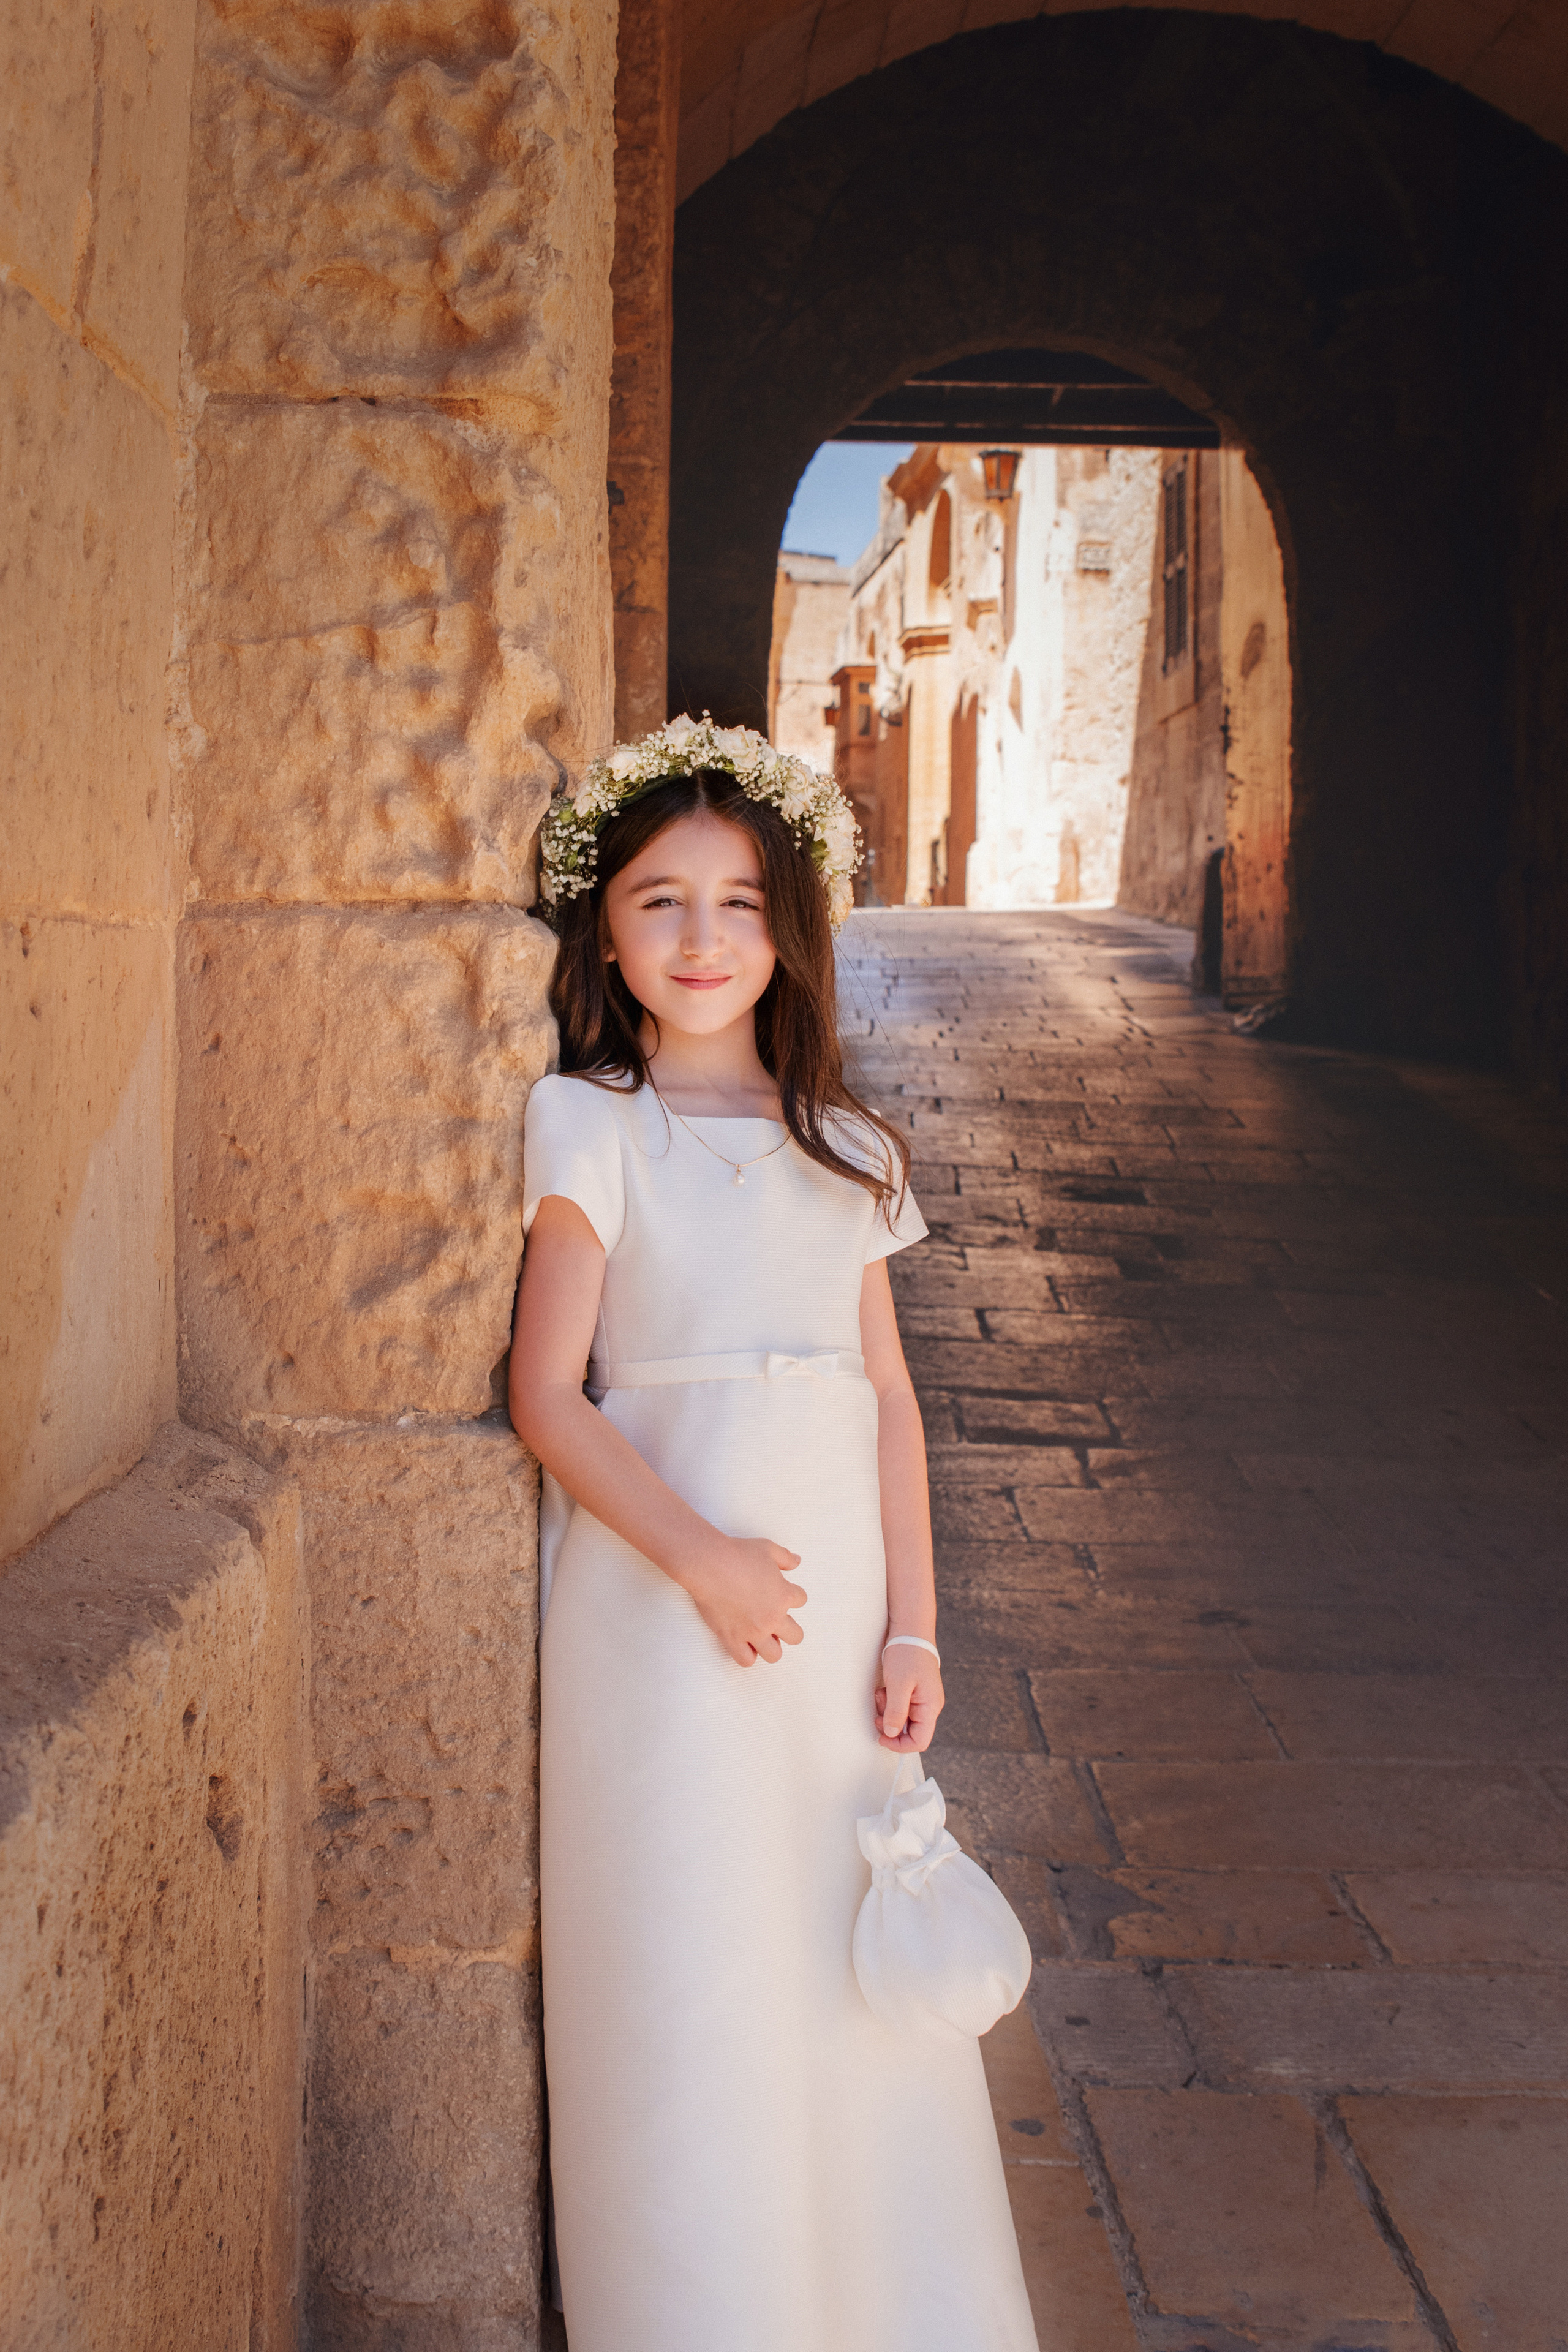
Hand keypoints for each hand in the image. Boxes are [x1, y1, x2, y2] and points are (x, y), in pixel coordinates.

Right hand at [680, 1534, 806, 1666]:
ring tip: (762, 1637)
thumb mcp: (768, 1549)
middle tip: (776, 1620)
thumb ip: (786, 1557)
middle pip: (796, 1636)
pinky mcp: (733, 1639)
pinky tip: (743, 1643)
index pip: (801, 1600)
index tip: (780, 1591)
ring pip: (774, 1655)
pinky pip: (746, 1660)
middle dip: (789, 1629)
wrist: (710, 1565)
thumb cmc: (738, 1554)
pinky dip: (747, 1655)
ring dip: (771, 1647)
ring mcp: (753, 1631)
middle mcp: (772, 1617)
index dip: (792, 1594)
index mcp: (784, 1595)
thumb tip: (797, 1561)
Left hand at [876, 1646, 943, 1751]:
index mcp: (930, 1707)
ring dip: (887, 1712)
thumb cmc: (907, 1653)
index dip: (899, 1744)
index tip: (881, 1737)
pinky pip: (900, 1707)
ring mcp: (921, 1699)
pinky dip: (889, 1703)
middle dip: (890, 1725)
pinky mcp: (914, 1692)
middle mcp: (928, 1706)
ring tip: (881, 1694)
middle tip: (878, 1711)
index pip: (919, 1741)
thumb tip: (891, 1733)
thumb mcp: (898, 1684)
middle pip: (910, 1732)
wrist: (910, 1630)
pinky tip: (884, 1689)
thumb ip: (896, 1712)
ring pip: (902, 1720)